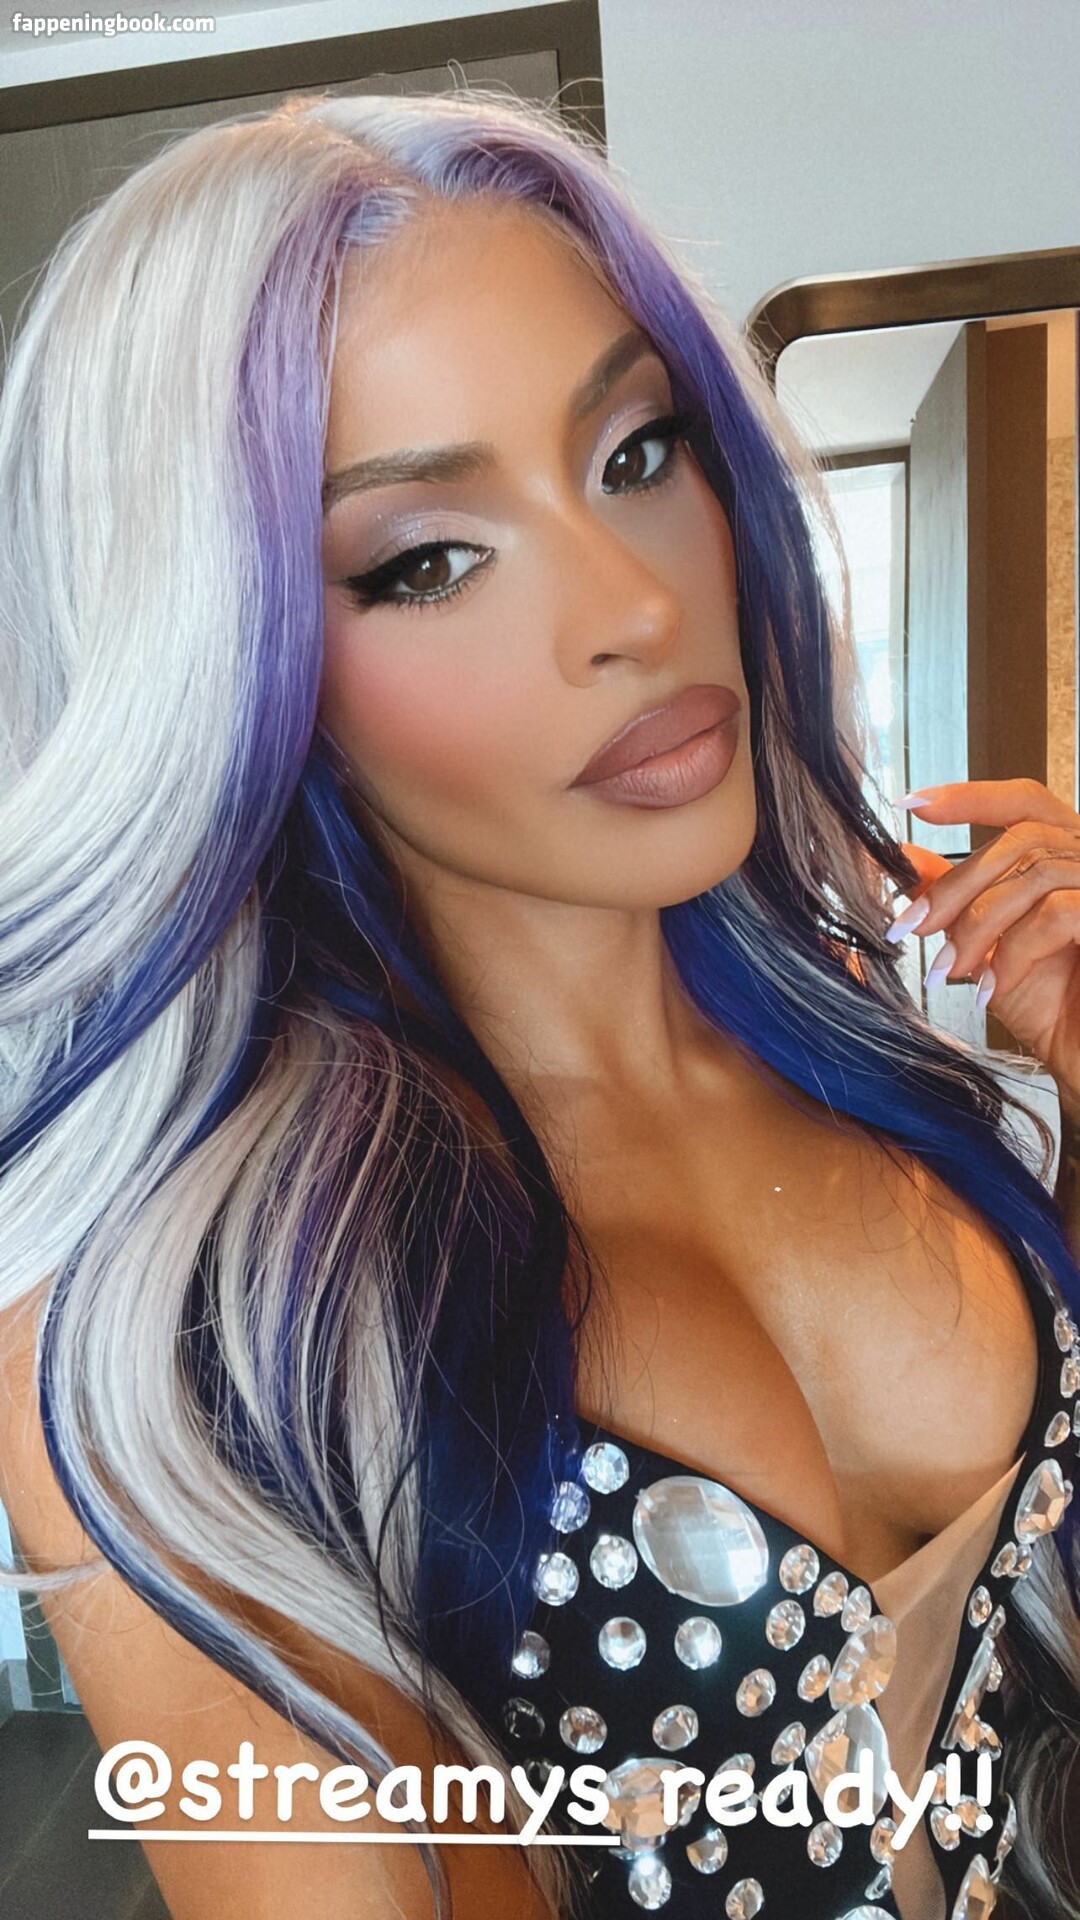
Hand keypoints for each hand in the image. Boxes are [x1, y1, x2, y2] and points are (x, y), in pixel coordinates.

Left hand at [887, 778, 1079, 1122]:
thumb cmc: (1054, 1007)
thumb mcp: (989, 945)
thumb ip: (956, 897)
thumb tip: (908, 860)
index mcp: (1066, 856)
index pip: (1024, 800)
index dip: (971, 797)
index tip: (913, 804)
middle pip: (1018, 841)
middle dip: (955, 886)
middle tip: (911, 926)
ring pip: (1033, 876)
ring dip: (976, 925)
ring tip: (950, 969)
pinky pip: (1056, 915)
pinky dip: (1013, 951)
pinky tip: (994, 984)